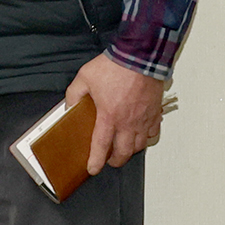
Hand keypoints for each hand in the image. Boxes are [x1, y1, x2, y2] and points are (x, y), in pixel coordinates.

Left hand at [62, 53, 166, 175]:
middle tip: (110, 161)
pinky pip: (153, 132)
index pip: (101, 146)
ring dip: (131, 150)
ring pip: (140, 145)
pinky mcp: (154, 112)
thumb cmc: (116, 66)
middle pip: (124, 152)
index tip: (93, 168)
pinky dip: (147, 137)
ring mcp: (143, 118)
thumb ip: (74, 94)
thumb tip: (69, 105)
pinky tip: (141, 134)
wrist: (140, 56)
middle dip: (116, 161)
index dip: (96, 161)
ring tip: (124, 148)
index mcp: (109, 116)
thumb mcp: (84, 77)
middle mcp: (128, 122)